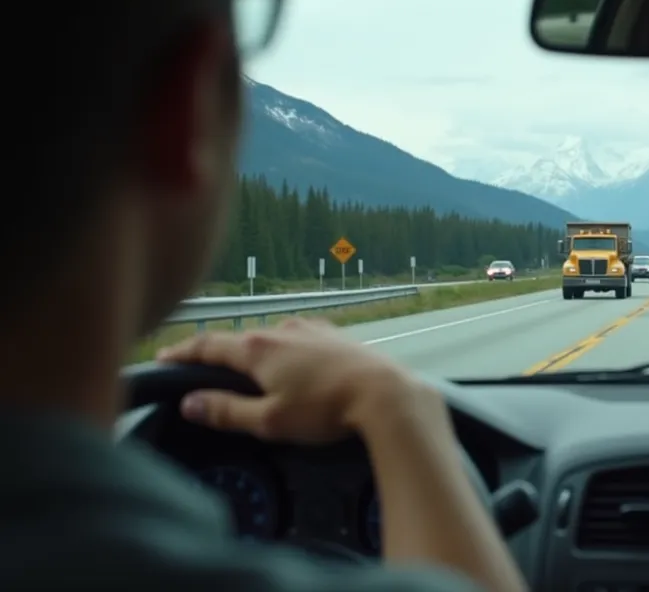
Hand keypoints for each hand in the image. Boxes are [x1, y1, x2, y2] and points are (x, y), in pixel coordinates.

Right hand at [155, 317, 427, 442]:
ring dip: (251, 350)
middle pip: (238, 339)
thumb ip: (227, 411)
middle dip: (216, 351)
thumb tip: (189, 403)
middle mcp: (281, 330)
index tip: (162, 357)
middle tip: (196, 364)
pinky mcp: (334, 335)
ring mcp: (310, 328)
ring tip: (242, 366)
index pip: (208, 345)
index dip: (182, 352)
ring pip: (269, 337)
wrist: (385, 393)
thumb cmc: (325, 409)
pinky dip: (281, 349)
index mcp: (257, 349)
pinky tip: (287, 360)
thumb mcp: (269, 420)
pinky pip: (296, 339)